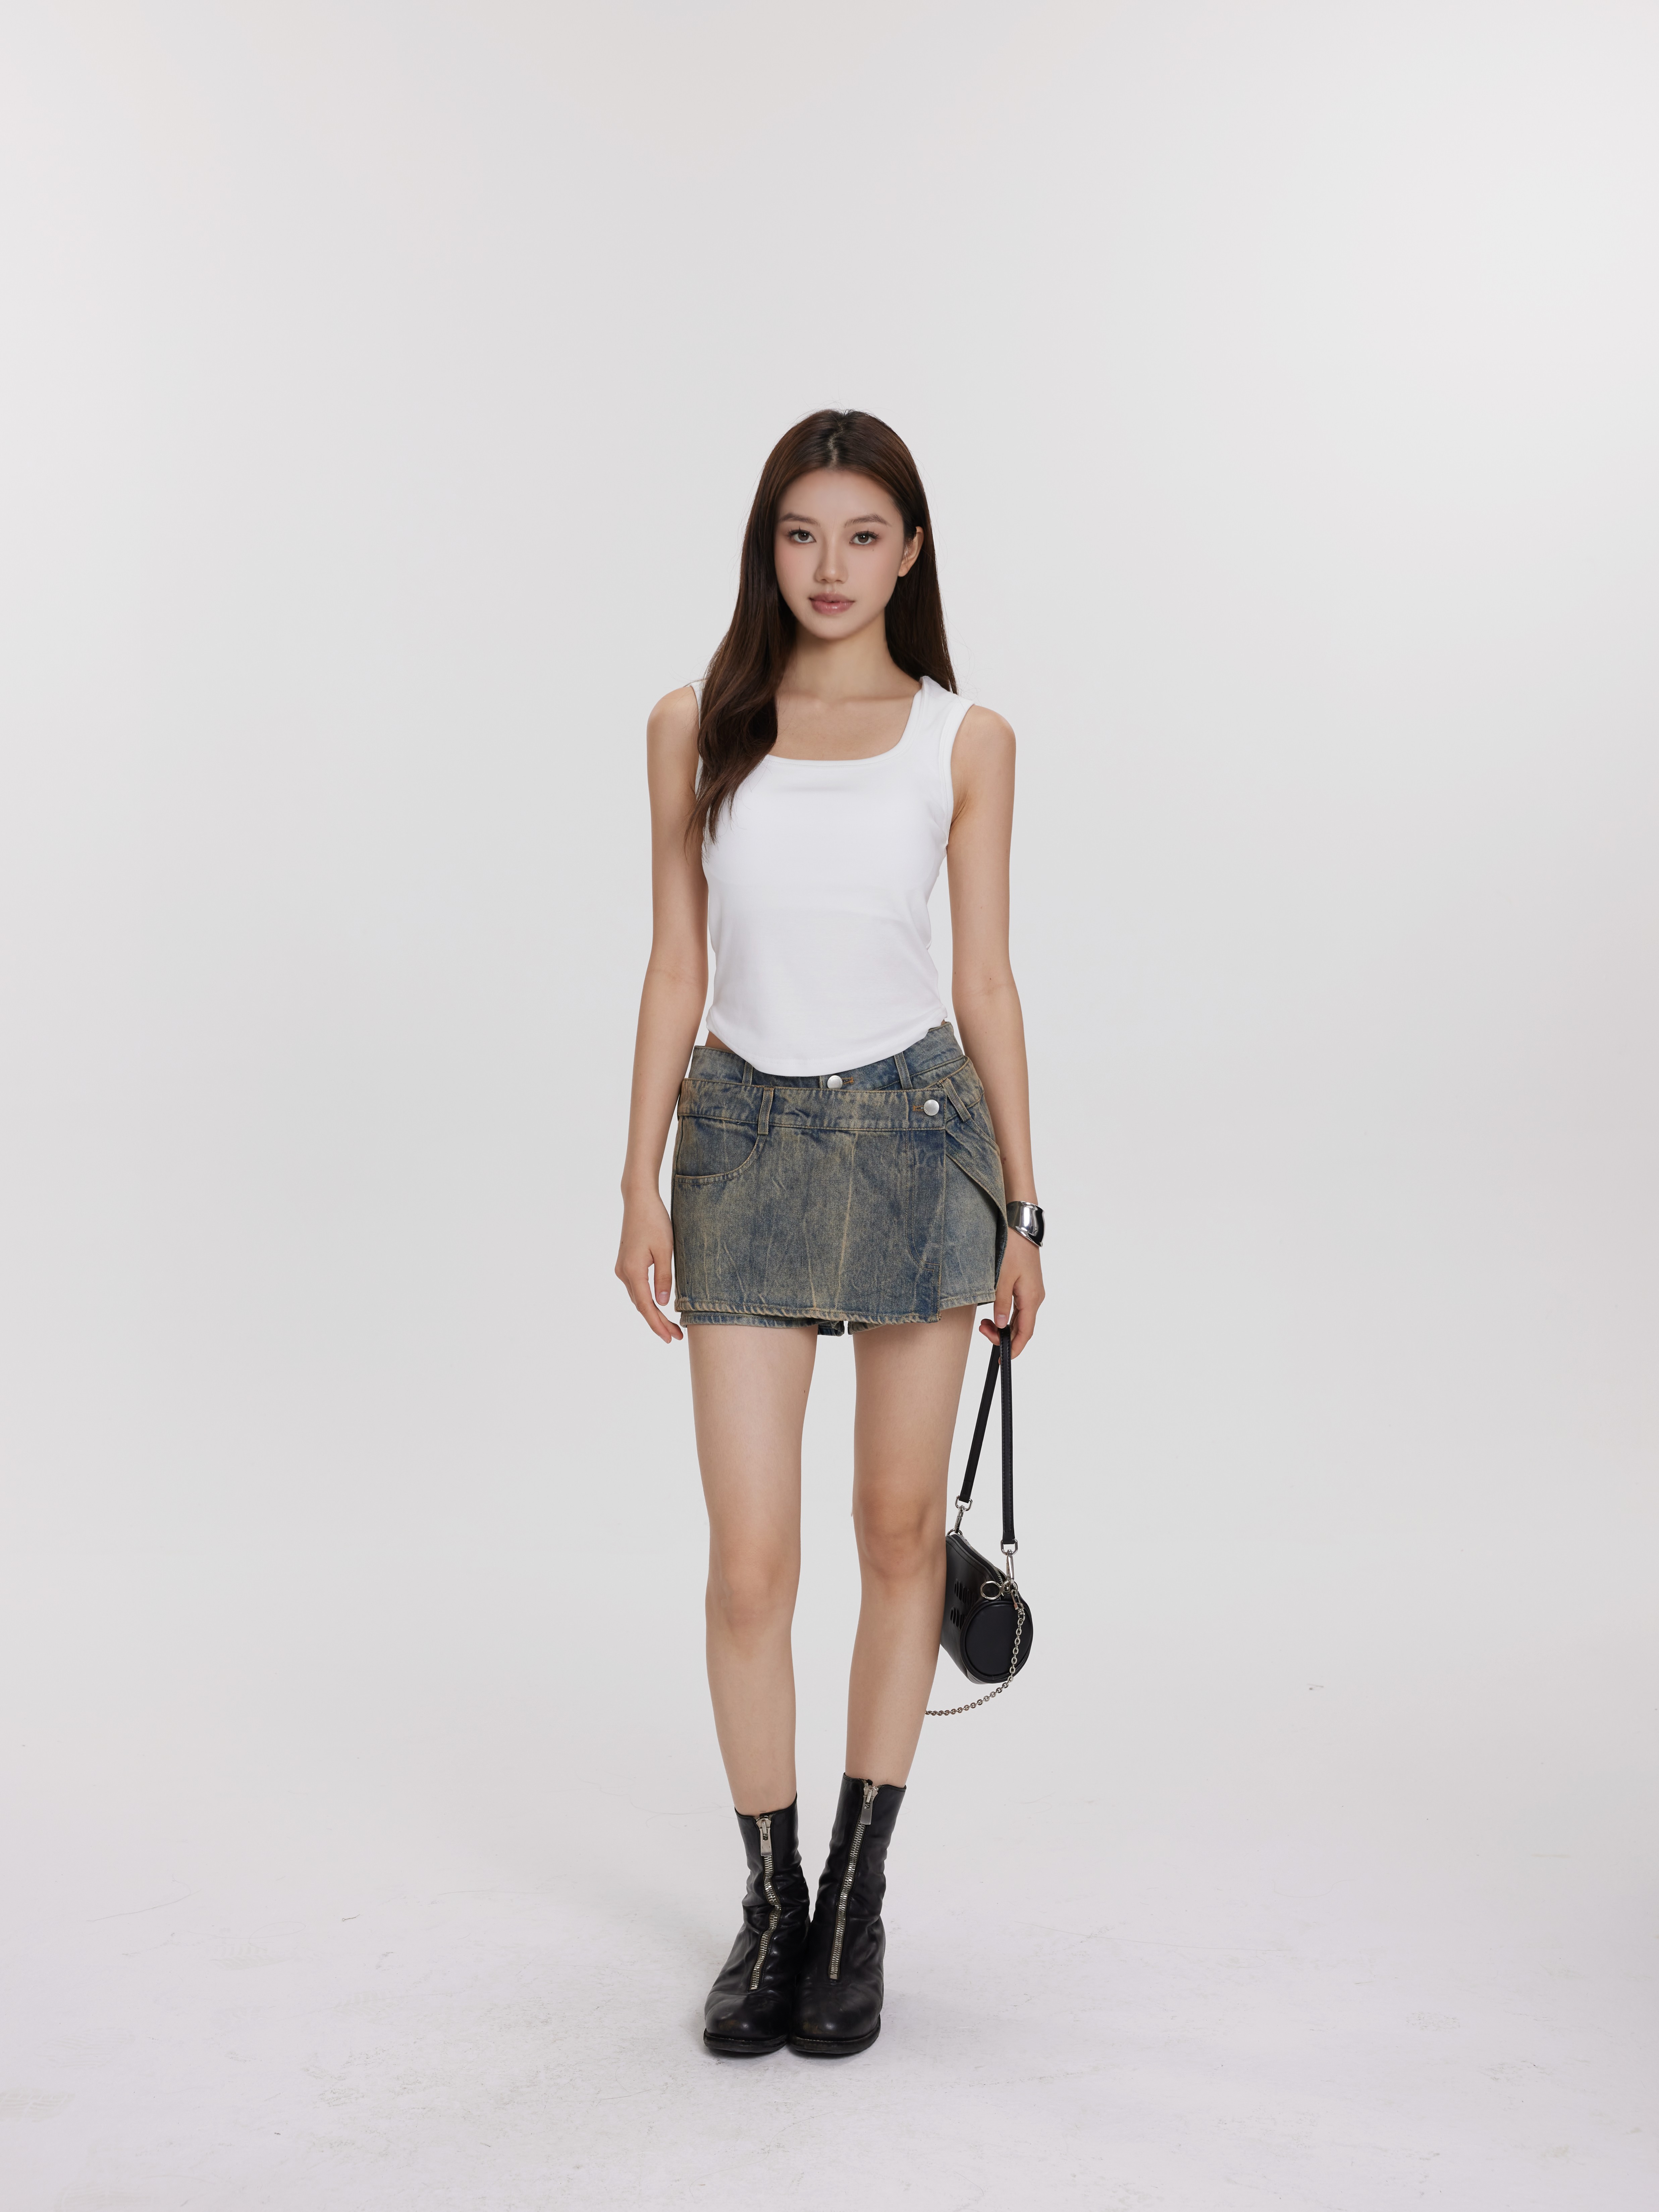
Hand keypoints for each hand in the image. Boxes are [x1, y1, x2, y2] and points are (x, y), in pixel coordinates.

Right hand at [615, 1191, 682, 1342]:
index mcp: (633, 1271)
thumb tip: (662, 1303)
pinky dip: (647, 1299)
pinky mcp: (626, 1262)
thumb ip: (664, 1277)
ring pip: (638, 1297)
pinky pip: (637, 1287)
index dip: (658, 1324)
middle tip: (676, 1337)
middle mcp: (624, 1272)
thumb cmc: (654, 1221)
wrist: (639, 1200)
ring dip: (653, 1312)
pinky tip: (658, 1305)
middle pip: (641, 1305)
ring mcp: (622, 1267)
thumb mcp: (665, 1250)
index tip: (670, 1338)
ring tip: (670, 1326)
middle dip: (658, 1322)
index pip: (647, 1306)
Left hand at [979, 1235, 1043, 1355]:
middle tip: (983, 1331)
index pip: (1025, 1332)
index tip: (1002, 1359)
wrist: (1022, 1227)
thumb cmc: (1014, 1248)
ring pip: (1020, 1319)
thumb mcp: (1002, 1277)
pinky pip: (1019, 1309)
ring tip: (984, 1324)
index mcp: (1031, 1298)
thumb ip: (1001, 1303)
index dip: (1014, 1348)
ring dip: (1003, 1326)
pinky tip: (994, 1314)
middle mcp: (1035, 1298)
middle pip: (1022, 1328)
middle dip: (1003, 1336)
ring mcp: (1032, 1292)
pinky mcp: (1027, 1286)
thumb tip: (1002, 1325)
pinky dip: (1007, 1316)